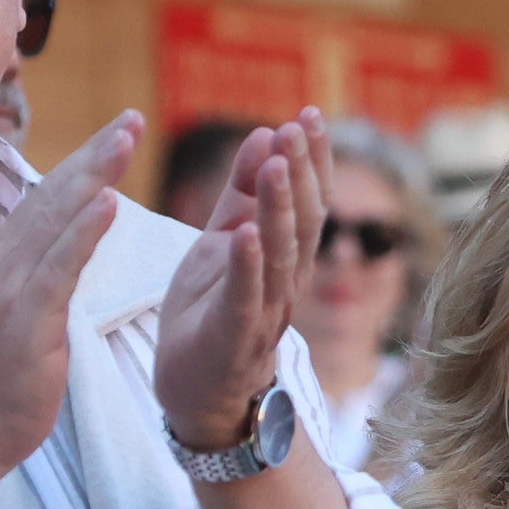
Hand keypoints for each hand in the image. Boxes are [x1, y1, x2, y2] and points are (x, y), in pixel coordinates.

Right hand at [0, 113, 134, 471]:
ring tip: (125, 139)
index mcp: (5, 258)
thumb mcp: (22, 310)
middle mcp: (4, 262)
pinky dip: (83, 232)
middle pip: (54, 195)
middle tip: (133, 115)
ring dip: (93, 175)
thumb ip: (40, 272)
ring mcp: (12, 288)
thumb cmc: (2, 377)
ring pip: (56, 219)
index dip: (85, 161)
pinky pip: (59, 268)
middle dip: (95, 152)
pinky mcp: (27, 319)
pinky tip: (107, 203)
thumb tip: (65, 241)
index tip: (119, 129)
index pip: (50, 198)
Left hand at [155, 110, 326, 453]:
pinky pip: (245, 300)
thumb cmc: (211, 312)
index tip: (308, 115)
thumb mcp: (223, 241)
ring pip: (280, 256)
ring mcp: (263, 312)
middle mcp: (284, 283)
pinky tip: (245, 234)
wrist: (197, 393)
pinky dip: (247, 267)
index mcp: (282, 257)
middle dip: (301, 172)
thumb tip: (265, 135)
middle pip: (301, 222)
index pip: (306, 201)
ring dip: (278, 208)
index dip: (311, 160)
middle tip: (297, 126)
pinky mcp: (232, 339)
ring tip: (276, 163)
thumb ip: (241, 194)